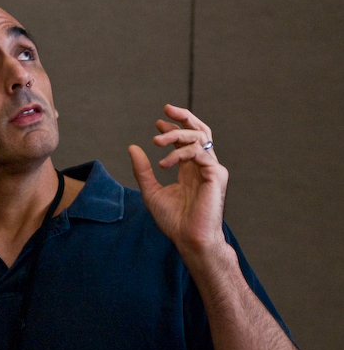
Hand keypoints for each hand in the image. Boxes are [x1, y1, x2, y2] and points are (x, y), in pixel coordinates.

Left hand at [128, 104, 228, 255]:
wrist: (189, 240)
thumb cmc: (174, 222)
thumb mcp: (151, 191)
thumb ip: (143, 170)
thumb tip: (132, 147)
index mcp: (191, 169)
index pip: (187, 140)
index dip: (173, 128)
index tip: (157, 123)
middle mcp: (203, 166)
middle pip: (200, 131)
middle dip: (184, 117)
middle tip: (166, 109)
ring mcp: (212, 169)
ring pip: (199, 137)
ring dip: (176, 135)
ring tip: (156, 141)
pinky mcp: (216, 175)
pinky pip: (199, 153)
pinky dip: (180, 153)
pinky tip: (164, 164)